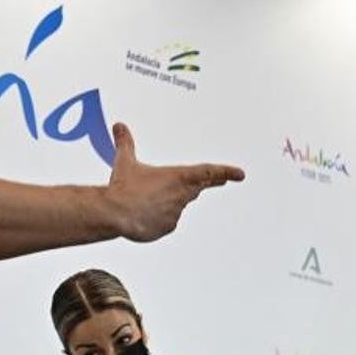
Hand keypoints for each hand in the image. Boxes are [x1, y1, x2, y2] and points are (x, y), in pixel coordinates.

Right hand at [105, 122, 244, 241]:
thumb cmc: (123, 187)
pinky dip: (157, 217)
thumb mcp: (125, 162)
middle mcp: (182, 195)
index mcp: (179, 176)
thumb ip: (125, 143)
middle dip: (203, 184)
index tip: (240, 174)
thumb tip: (119, 126)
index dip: (226, 171)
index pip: (209, 171)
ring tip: (144, 200)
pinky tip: (141, 214)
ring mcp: (176, 213)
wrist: (115, 213)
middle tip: (219, 181)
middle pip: (196, 188)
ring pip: (176, 205)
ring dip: (167, 201)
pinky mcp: (167, 228)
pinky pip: (165, 221)